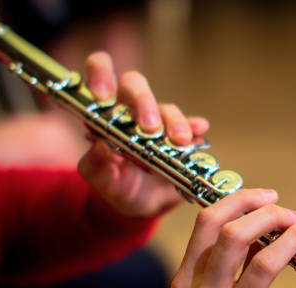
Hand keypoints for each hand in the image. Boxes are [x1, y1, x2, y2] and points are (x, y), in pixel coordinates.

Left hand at [78, 51, 209, 216]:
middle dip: (144, 101)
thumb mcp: (104, 183)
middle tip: (151, 128)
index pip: (99, 74)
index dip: (100, 74)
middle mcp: (131, 110)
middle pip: (136, 85)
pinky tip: (200, 131)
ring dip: (173, 121)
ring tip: (180, 141)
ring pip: (165, 107)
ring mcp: (158, 121)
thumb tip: (100, 147)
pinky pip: (190, 123)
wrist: (146, 205)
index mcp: (105, 114)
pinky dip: (195, 126)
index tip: (104, 95)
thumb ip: (95, 168)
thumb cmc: (120, 187)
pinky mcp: (181, 134)